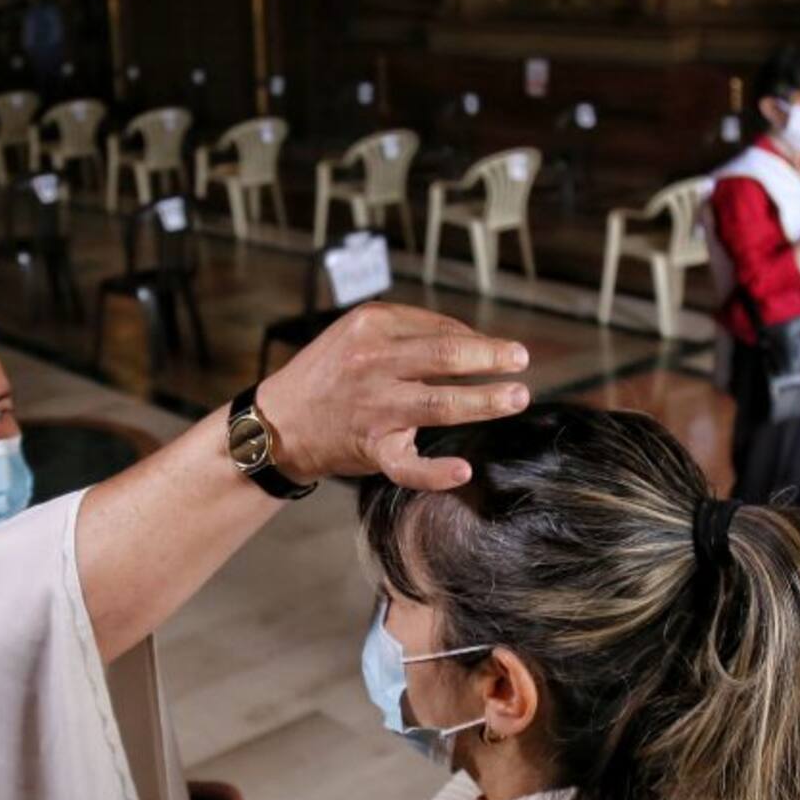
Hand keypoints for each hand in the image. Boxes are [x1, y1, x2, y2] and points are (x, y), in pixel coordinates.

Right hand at [258, 303, 529, 490]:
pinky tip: (462, 471)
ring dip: (483, 402)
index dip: (476, 340)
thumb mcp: (357, 334)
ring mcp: (372, 408)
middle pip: (443, 356)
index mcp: (371, 326)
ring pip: (437, 404)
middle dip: (489, 358)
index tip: (499, 351)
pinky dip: (435, 472)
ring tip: (516, 397)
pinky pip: (407, 465)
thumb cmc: (328, 375)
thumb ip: (409, 333)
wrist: (279, 423)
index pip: (439, 329)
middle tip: (521, 360)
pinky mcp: (371, 449)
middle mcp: (372, 364)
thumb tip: (474, 342)